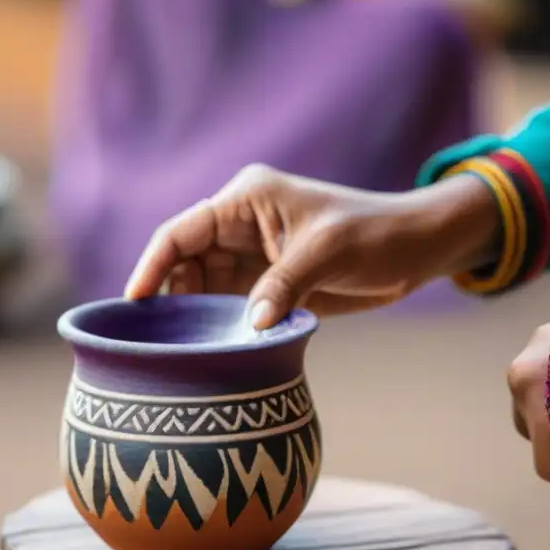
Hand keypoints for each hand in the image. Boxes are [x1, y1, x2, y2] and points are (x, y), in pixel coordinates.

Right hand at [124, 164, 500, 328]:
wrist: (414, 250)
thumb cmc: (376, 234)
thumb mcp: (330, 251)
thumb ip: (284, 284)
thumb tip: (249, 326)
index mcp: (245, 200)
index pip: (181, 231)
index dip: (153, 264)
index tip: (135, 301)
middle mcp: (237, 226)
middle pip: (182, 264)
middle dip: (169, 298)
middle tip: (155, 340)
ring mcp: (248, 258)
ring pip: (199, 289)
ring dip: (192, 316)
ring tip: (177, 350)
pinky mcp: (263, 284)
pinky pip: (225, 306)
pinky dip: (215, 327)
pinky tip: (206, 349)